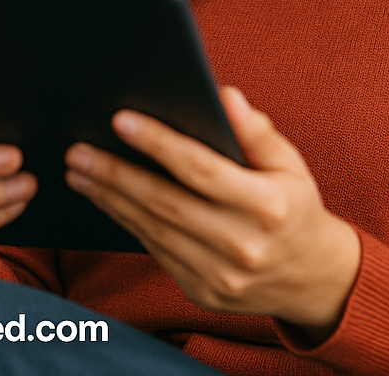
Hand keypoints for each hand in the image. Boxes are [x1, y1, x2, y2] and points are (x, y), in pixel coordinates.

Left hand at [64, 87, 359, 342]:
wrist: (310, 276)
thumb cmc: (294, 205)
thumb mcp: (289, 162)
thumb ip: (256, 130)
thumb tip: (224, 96)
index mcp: (268, 206)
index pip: (201, 169)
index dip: (159, 143)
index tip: (121, 119)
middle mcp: (242, 245)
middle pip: (166, 203)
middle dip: (116, 174)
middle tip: (78, 150)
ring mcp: (220, 275)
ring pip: (152, 230)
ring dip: (110, 199)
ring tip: (79, 171)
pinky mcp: (201, 291)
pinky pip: (155, 251)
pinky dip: (126, 222)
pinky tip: (105, 198)